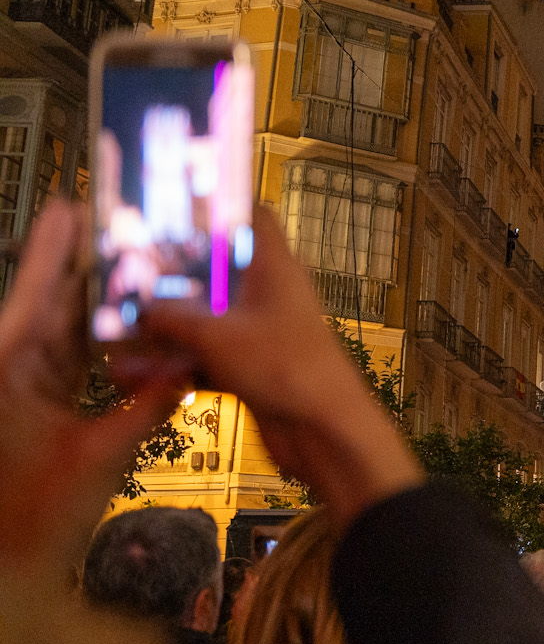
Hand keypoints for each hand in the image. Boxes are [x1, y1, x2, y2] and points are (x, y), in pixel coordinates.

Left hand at [0, 203, 188, 568]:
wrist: (8, 571)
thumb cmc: (32, 519)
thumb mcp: (97, 460)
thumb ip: (145, 407)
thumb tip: (189, 369)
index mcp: (8, 368)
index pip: (34, 295)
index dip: (54, 251)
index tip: (73, 208)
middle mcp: (9, 368)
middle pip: (51, 306)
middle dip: (89, 272)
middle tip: (128, 234)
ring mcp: (19, 387)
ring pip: (63, 332)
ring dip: (99, 308)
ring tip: (138, 271)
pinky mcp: (32, 407)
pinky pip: (69, 362)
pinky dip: (100, 346)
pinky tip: (132, 328)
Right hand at [136, 209, 420, 525]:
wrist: (326, 434)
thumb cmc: (286, 369)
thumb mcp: (218, 336)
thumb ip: (174, 317)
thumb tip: (138, 305)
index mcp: (275, 270)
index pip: (254, 220)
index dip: (220, 209)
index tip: (173, 209)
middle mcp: (269, 296)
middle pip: (218, 272)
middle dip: (173, 275)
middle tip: (124, 274)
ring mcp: (261, 334)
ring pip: (207, 319)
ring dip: (167, 327)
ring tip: (117, 328)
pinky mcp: (253, 370)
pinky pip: (206, 358)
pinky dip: (176, 365)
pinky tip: (134, 374)